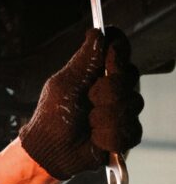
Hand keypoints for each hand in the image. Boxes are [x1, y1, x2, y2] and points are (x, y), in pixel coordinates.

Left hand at [19, 27, 143, 180]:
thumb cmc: (53, 116)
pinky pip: (130, 129)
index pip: (120, 49)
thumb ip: (84, 61)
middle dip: (107, 90)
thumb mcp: (64, 84)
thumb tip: (96, 32)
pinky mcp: (126, 133)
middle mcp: (115, 87)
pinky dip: (107, 136)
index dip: (118, 50)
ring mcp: (123, 109)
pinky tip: (95, 138)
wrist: (51, 150)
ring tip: (88, 123)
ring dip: (104, 116)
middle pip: (130, 75)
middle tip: (88, 99)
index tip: (110, 54)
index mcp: (99, 71)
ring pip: (132, 104)